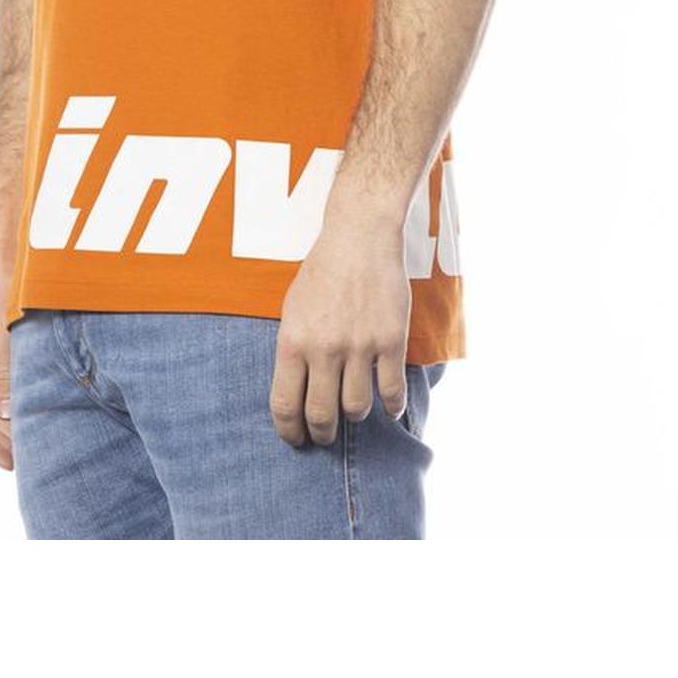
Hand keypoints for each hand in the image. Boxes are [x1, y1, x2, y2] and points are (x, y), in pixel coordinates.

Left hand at [270, 217, 411, 446]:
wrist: (359, 237)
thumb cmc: (322, 273)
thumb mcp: (292, 309)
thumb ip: (294, 351)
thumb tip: (296, 393)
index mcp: (293, 341)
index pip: (286, 405)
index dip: (290, 432)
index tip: (296, 439)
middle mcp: (324, 348)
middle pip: (322, 416)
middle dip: (322, 434)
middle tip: (325, 435)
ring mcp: (359, 346)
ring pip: (357, 409)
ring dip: (354, 416)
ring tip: (353, 410)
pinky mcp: (390, 341)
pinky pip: (391, 392)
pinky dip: (390, 407)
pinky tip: (387, 406)